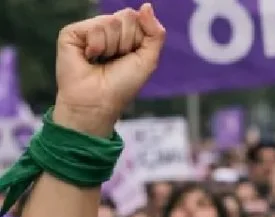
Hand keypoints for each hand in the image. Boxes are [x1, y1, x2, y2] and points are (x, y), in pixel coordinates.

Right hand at [54, 4, 165, 136]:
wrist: (99, 101)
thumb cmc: (122, 85)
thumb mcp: (148, 59)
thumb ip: (155, 33)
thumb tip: (147, 6)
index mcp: (124, 34)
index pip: (138, 18)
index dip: (139, 40)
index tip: (130, 57)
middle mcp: (106, 29)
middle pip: (126, 16)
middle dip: (127, 42)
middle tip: (115, 59)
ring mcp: (88, 30)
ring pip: (111, 21)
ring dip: (112, 47)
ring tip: (101, 60)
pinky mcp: (72, 33)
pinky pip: (94, 27)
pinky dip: (97, 46)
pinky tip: (89, 57)